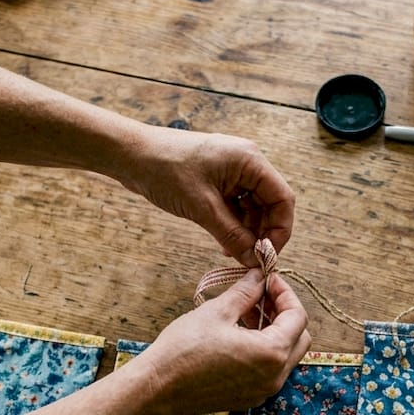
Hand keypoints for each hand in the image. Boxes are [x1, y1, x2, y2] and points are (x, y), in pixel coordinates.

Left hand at [118, 126, 294, 266]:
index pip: (282, 198)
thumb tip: (253, 260)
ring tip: (234, 254)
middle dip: (263, 232)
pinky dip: (234, 225)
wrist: (131, 155)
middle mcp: (246, 163)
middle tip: (250, 259)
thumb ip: (232, 235)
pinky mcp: (217, 180)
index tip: (268, 255)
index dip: (280, 229)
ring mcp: (231, 171)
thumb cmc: (165, 171)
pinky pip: (236, 206)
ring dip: (247, 232)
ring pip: (253, 207)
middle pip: (270, 203)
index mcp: (250, 161)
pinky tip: (225, 244)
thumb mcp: (202, 208)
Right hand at [132, 269, 310, 414]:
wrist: (156, 388)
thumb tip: (260, 276)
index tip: (269, 280)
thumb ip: (246, 292)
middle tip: (261, 295)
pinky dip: (263, 349)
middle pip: (299, 338)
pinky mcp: (248, 398)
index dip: (286, 293)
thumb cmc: (183, 349)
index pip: (298, 317)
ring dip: (274, 330)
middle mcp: (274, 377)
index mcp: (271, 353)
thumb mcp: (217, 311)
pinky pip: (269, 370)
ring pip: (285, 355)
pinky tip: (239, 334)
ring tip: (246, 311)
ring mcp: (262, 391)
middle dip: (284, 313)